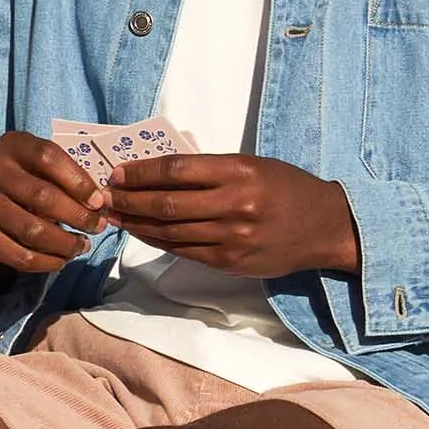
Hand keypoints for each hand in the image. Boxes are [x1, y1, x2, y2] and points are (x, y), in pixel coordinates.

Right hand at [0, 131, 108, 278]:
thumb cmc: (29, 176)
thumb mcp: (45, 163)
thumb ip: (68, 176)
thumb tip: (96, 205)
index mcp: (12, 145)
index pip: (48, 158)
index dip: (78, 181)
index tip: (99, 202)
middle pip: (41, 196)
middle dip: (77, 216)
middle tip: (97, 227)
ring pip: (31, 230)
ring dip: (64, 243)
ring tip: (81, 246)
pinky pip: (17, 255)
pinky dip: (46, 262)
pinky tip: (61, 260)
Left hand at [104, 154, 357, 277]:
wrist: (324, 227)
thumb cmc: (286, 189)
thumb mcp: (253, 165)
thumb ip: (210, 170)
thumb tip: (158, 173)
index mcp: (239, 172)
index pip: (176, 170)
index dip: (141, 173)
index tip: (117, 173)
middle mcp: (234, 205)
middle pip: (166, 204)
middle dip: (128, 200)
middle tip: (104, 196)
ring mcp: (231, 237)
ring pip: (169, 231)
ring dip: (135, 223)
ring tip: (114, 215)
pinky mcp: (230, 262)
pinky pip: (182, 251)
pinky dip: (156, 240)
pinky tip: (140, 232)